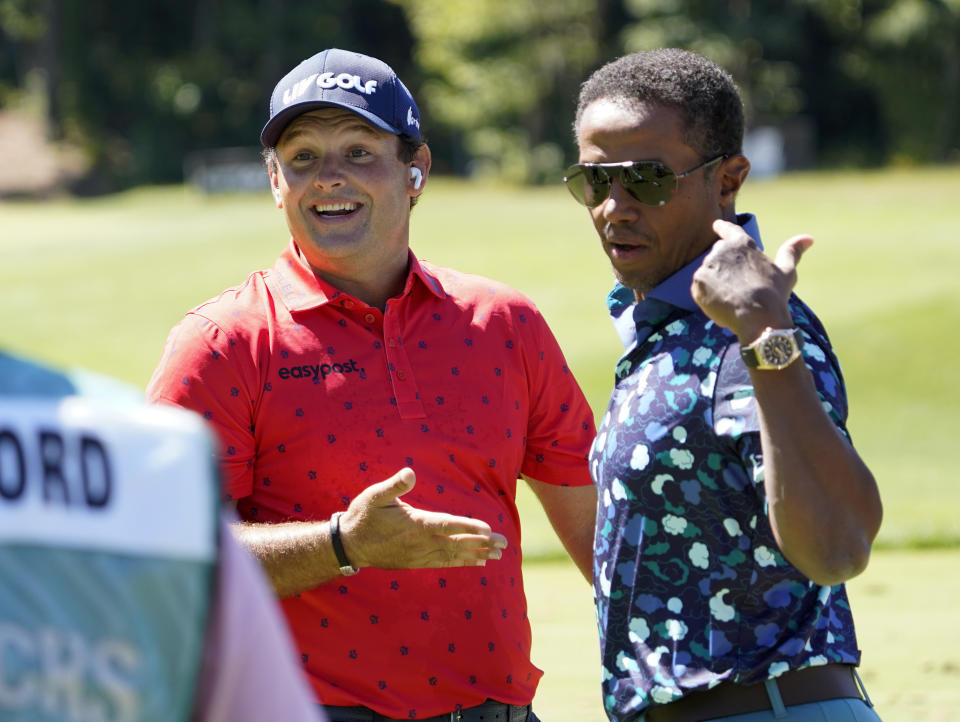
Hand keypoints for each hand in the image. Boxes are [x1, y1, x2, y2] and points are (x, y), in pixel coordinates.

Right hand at [338, 468, 507, 568]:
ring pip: (454, 556)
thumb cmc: (362, 516)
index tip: (488, 529)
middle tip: (504, 544)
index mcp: (414, 525)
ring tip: (497, 556)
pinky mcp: (416, 563)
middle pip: (457, 544)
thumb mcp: (374, 496)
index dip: (469, 527)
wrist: (349, 546)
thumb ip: (394, 485)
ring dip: (476, 555)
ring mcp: (419, 555)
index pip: (447, 525)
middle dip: (481, 543)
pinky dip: (461, 563)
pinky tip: (476, 563)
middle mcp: (420, 543)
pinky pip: (444, 564)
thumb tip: (410, 472)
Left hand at [691, 219, 812, 342]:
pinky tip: (723, 305)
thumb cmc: (774, 294)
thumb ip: (792, 252)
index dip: (722, 228)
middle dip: (725, 270)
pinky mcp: (697, 283)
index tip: (716, 225)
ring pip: (709, 275)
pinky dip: (708, 297)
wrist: (758, 317)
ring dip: (717, 285)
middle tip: (740, 288)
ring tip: (734, 299)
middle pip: (718, 258)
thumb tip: (809, 238)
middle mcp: (721, 250)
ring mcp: (707, 266)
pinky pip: (700, 290)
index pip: (728, 230)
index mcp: (741, 243)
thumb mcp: (786, 271)